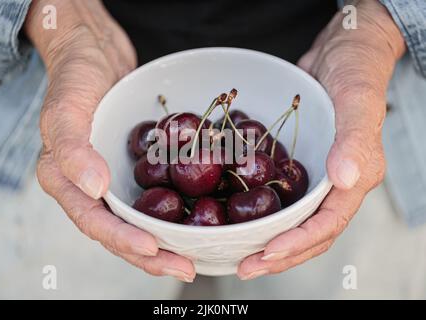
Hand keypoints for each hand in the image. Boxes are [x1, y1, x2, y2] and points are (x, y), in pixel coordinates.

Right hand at [26, 0, 194, 281]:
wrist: (96, 53)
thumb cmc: (75, 77)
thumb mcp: (66, 108)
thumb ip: (72, 148)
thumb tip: (94, 188)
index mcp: (66, 180)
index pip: (94, 221)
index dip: (122, 239)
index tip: (154, 248)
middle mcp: (90, 188)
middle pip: (119, 232)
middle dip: (151, 255)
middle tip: (185, 267)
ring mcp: (114, 180)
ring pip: (138, 221)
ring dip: (164, 243)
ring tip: (192, 258)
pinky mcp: (133, 170)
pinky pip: (151, 197)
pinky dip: (169, 213)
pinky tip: (194, 221)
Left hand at [238, 0, 405, 279]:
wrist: (339, 52)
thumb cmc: (355, 72)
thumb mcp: (357, 100)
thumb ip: (355, 140)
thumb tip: (345, 179)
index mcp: (354, 178)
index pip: (328, 224)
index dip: (299, 243)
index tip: (267, 254)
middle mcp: (334, 185)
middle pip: (308, 234)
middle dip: (278, 256)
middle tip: (245, 267)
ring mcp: (314, 177)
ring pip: (292, 221)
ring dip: (267, 242)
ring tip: (239, 256)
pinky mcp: (297, 166)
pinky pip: (280, 197)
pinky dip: (261, 214)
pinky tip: (238, 218)